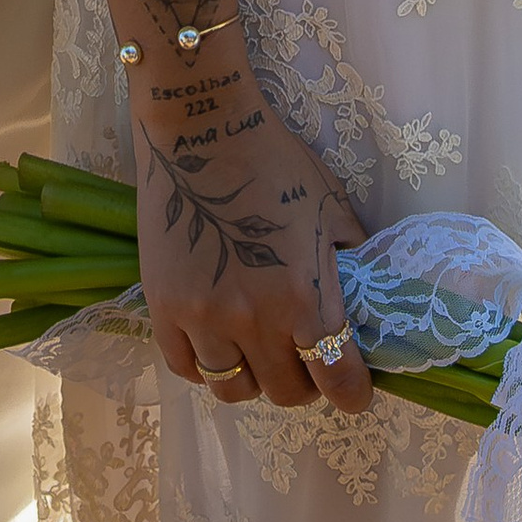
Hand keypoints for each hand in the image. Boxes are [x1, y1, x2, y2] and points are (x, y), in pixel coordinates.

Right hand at [134, 77, 374, 413]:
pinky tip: (217, 341)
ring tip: (258, 352)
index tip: (353, 392)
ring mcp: (203, 318)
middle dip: (304, 383)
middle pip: (286, 393)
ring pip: (233, 390)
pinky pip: (186, 367)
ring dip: (254, 377)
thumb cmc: (276, 160)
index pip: (338, 381)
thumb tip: (357, 296)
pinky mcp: (163, 308)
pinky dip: (206, 364)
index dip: (353, 395)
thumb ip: (347, 261)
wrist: (202, 126)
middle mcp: (255, 320)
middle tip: (305, 359)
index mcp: (306, 297)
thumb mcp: (332, 209)